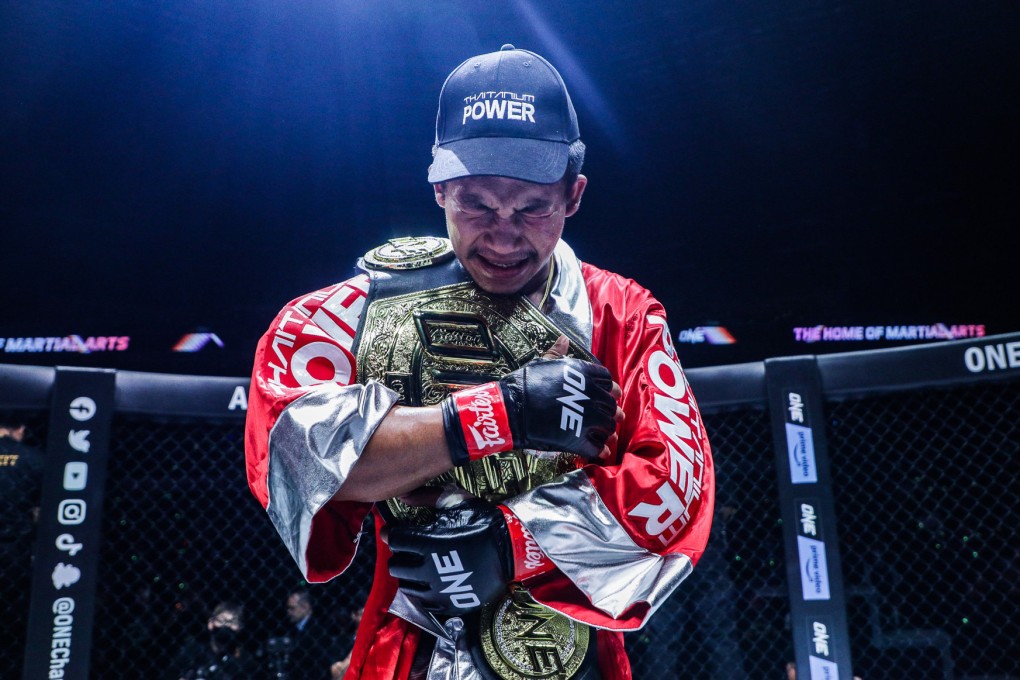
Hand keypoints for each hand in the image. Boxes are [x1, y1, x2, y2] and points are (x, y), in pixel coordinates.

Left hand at [387, 499, 510, 615]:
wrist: (512, 549)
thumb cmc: (483, 522)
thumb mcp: (456, 502)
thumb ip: (426, 497)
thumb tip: (403, 494)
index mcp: (427, 542)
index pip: (395, 540)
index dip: (391, 533)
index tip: (394, 531)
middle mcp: (428, 569)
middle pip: (396, 566)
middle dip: (399, 555)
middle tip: (408, 550)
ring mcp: (438, 590)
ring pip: (406, 586)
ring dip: (408, 575)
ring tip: (418, 567)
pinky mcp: (449, 603)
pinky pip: (424, 603)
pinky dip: (422, 592)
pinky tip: (429, 583)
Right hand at [441, 336, 620, 464]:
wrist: (512, 409)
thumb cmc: (525, 383)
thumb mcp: (542, 363)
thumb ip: (558, 353)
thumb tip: (564, 338)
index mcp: (585, 374)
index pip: (608, 381)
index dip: (609, 389)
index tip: (609, 394)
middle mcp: (591, 395)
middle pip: (610, 406)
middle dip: (610, 411)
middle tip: (608, 416)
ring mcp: (587, 419)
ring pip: (608, 427)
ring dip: (607, 430)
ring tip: (605, 434)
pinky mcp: (579, 439)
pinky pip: (598, 447)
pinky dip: (600, 450)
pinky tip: (600, 450)